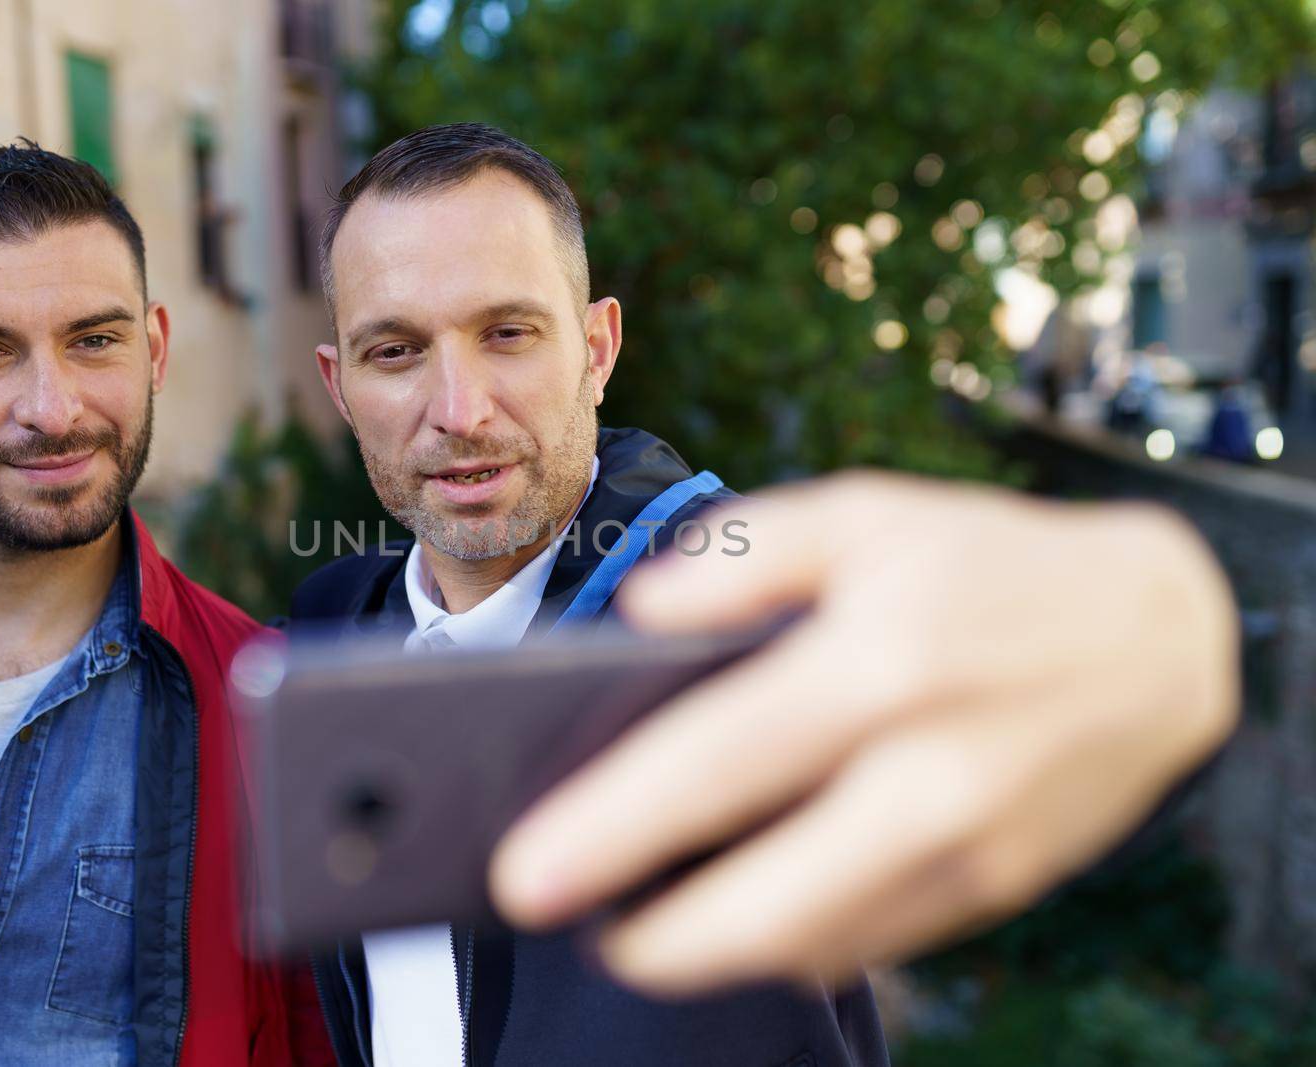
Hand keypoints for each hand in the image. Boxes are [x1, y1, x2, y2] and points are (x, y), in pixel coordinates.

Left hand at [489, 472, 1236, 994]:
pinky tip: (743, 910)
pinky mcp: (999, 888)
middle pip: (763, 904)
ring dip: (710, 954)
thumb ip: (743, 554)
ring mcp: (972, 846)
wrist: (1160, 634)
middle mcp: (928, 772)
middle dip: (650, 942)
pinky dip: (791, 942)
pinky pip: (871, 942)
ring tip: (640, 925)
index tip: (524, 875)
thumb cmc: (986, 564)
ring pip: (813, 944)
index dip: (608, 830)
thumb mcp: (865, 515)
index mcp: (876, 664)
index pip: (714, 766)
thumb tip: (641, 612)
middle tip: (577, 924)